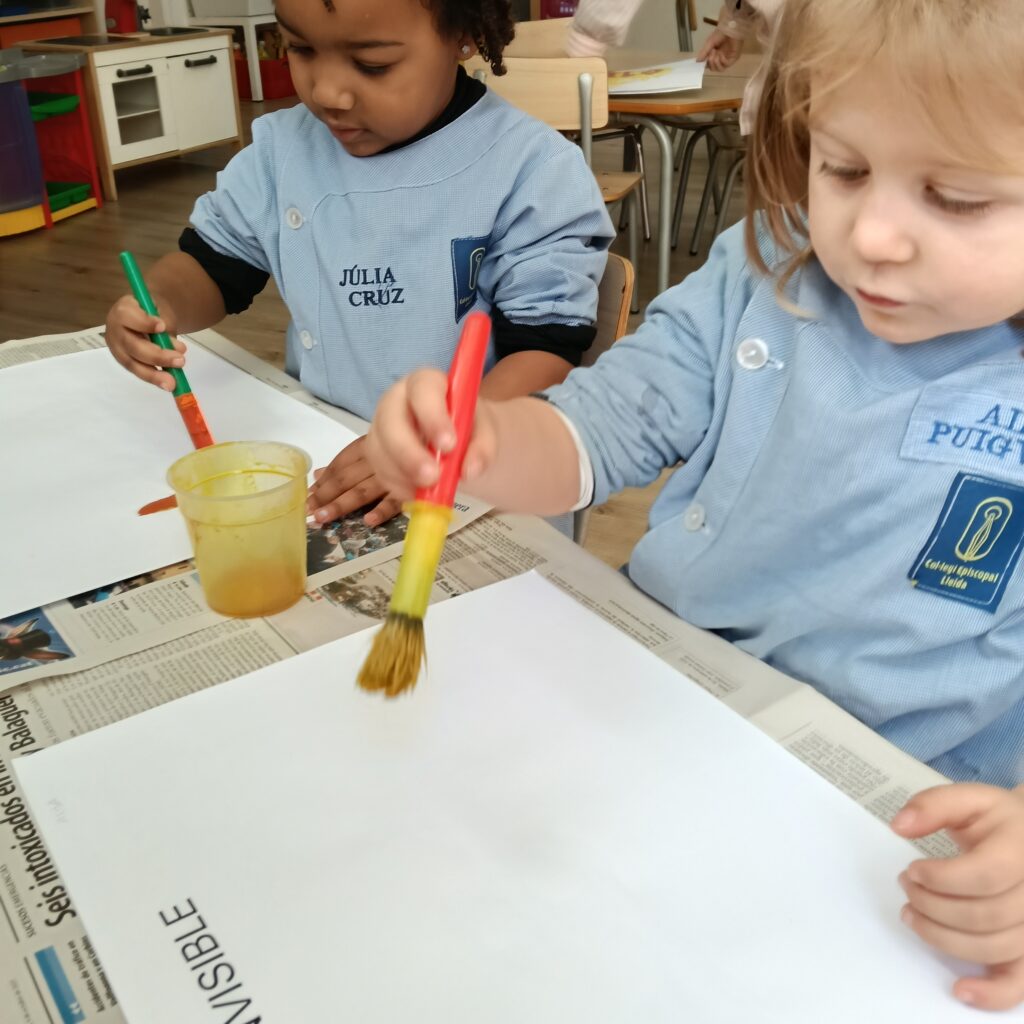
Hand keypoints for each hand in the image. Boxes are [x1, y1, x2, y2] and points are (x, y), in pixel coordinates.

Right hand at [105, 293, 185, 389]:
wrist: (147, 318)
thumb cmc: (153, 313)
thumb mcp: (161, 312)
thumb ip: (166, 327)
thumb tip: (177, 349)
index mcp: (123, 310)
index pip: (128, 316)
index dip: (144, 323)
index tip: (163, 327)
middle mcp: (115, 329)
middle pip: (132, 345)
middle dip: (157, 356)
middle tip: (180, 360)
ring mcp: (117, 347)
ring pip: (133, 363)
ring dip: (154, 374)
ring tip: (173, 382)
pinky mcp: (123, 360)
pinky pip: (137, 371)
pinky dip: (153, 378)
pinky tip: (167, 383)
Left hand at [307, 435, 403, 526]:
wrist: (446, 431)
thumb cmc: (412, 437)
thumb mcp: (378, 447)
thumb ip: (348, 463)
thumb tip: (315, 476)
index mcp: (370, 446)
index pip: (342, 464)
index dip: (324, 479)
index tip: (308, 494)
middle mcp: (378, 460)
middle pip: (347, 479)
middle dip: (326, 496)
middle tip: (309, 512)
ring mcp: (394, 475)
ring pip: (363, 491)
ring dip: (343, 505)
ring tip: (324, 518)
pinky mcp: (411, 488)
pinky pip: (395, 501)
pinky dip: (382, 510)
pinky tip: (368, 521)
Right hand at [365, 369, 496, 498]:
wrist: (455, 441)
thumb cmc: (466, 426)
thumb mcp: (484, 430)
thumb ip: (483, 446)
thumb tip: (469, 470)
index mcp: (426, 383)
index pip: (422, 390)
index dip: (432, 417)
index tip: (449, 445)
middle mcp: (396, 400)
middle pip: (390, 422)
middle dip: (409, 453)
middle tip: (432, 477)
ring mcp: (381, 427)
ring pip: (380, 451)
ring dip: (404, 475)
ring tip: (432, 489)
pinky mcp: (377, 454)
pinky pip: (381, 472)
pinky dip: (401, 487)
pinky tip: (421, 492)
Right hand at [696, 28, 743, 70]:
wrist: (730, 28)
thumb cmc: (721, 33)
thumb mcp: (709, 43)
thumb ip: (704, 52)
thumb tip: (697, 61)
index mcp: (714, 54)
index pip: (708, 64)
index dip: (705, 64)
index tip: (702, 61)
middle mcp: (720, 58)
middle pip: (713, 68)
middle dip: (710, 63)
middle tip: (711, 54)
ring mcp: (727, 58)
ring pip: (720, 69)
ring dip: (715, 63)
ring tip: (715, 54)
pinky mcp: (733, 58)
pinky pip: (726, 65)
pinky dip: (722, 61)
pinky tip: (721, 55)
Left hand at [891, 783, 1023, 1009]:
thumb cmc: (998, 821)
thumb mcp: (969, 799)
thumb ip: (933, 805)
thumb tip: (899, 825)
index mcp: (1021, 851)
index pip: (985, 875)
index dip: (942, 878)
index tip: (912, 869)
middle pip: (984, 914)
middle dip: (932, 904)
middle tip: (906, 886)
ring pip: (994, 947)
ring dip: (942, 937)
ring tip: (912, 914)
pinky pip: (1021, 982)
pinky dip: (993, 993)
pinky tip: (960, 989)